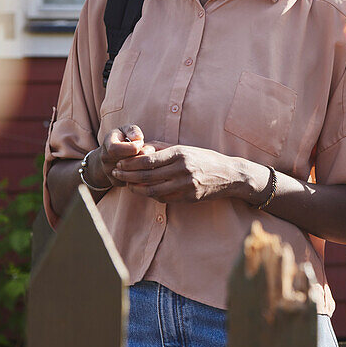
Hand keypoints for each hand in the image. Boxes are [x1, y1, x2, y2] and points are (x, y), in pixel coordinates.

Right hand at [94, 124, 151, 187]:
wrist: (108, 156)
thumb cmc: (120, 139)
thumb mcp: (124, 130)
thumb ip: (132, 130)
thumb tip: (138, 138)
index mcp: (107, 145)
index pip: (116, 149)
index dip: (132, 146)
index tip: (140, 143)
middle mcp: (106, 160)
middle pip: (126, 163)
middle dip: (141, 157)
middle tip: (148, 152)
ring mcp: (110, 173)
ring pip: (131, 174)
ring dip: (143, 167)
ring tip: (147, 159)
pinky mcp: (117, 182)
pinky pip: (133, 181)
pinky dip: (142, 176)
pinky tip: (145, 168)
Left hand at [111, 144, 261, 202]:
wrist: (230, 175)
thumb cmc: (206, 159)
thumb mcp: (187, 148)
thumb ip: (164, 148)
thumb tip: (141, 148)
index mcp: (180, 153)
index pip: (148, 160)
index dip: (130, 164)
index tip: (119, 164)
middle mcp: (183, 169)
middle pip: (147, 176)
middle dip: (128, 176)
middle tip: (116, 175)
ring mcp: (186, 185)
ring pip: (153, 190)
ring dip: (137, 189)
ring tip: (127, 185)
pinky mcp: (189, 197)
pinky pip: (164, 198)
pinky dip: (152, 195)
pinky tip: (144, 191)